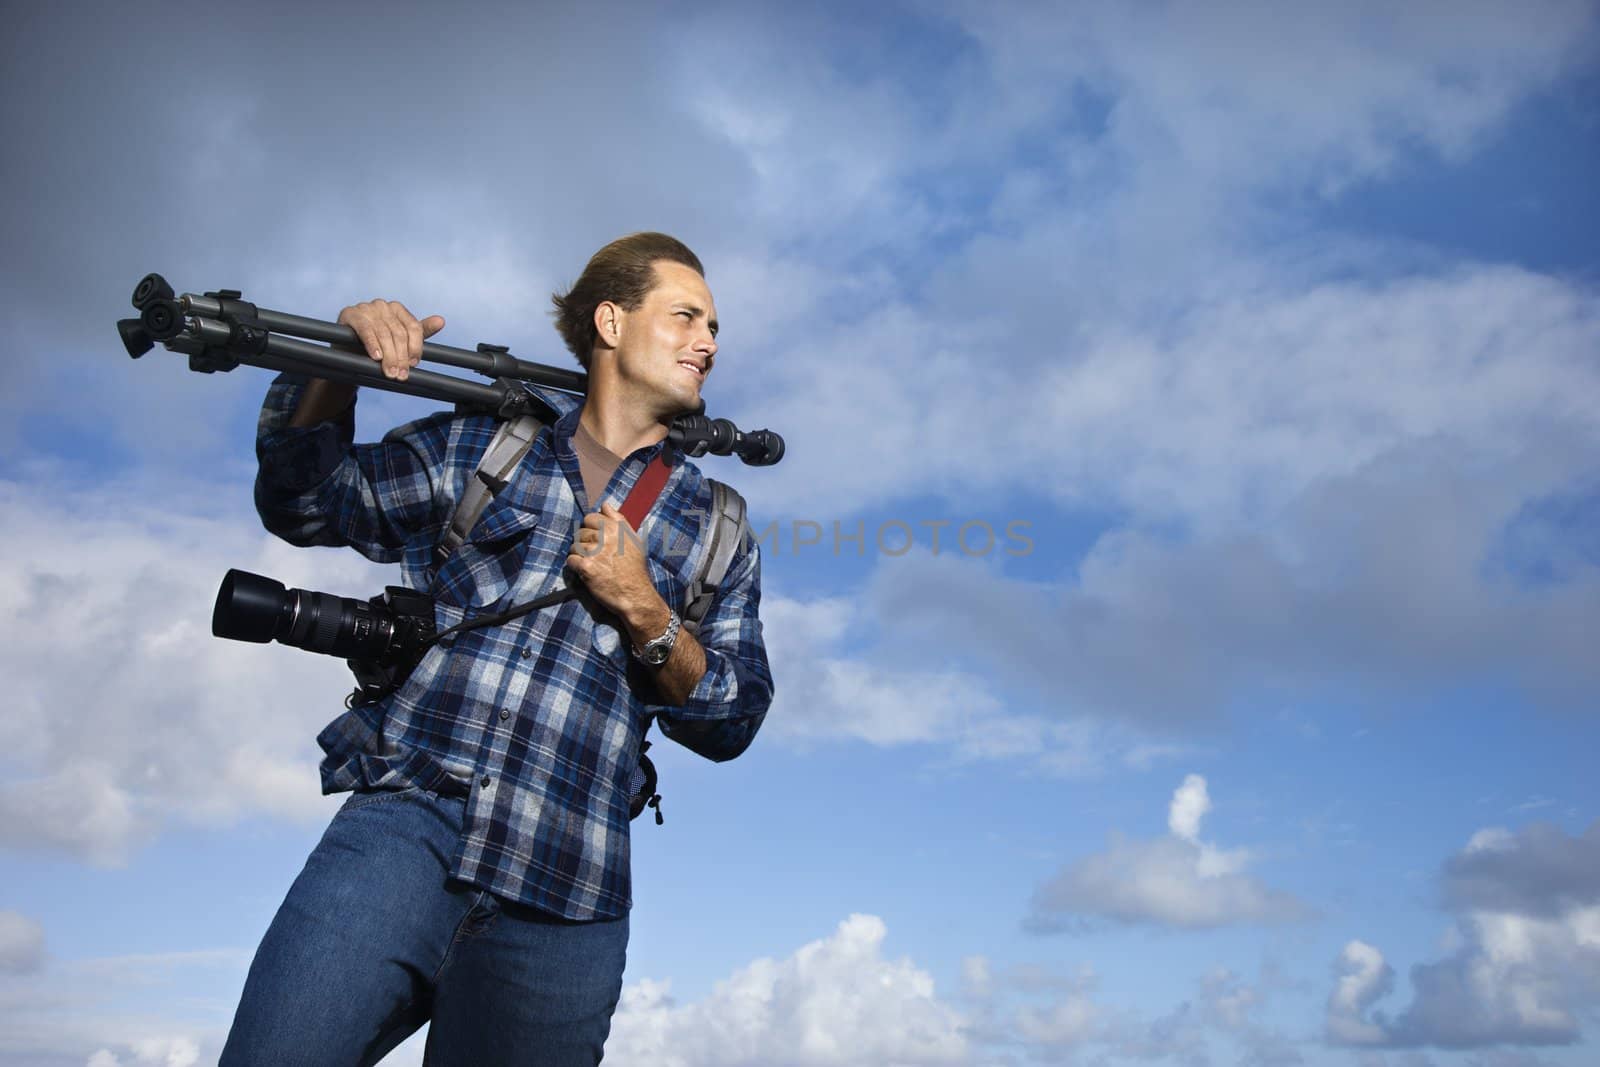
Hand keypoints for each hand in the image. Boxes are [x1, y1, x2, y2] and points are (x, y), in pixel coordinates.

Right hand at [336, 299, 444, 381]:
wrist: (348, 353)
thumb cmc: (378, 346)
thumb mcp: (400, 341)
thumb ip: (420, 333)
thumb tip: (441, 321)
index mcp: (398, 309)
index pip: (414, 327)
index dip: (415, 347)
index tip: (414, 364)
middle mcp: (383, 305)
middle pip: (399, 332)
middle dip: (401, 357)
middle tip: (401, 375)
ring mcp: (366, 307)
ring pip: (384, 333)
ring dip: (388, 356)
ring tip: (390, 373)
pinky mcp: (351, 313)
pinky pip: (366, 329)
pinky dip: (372, 344)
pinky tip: (376, 357)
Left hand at [567, 502, 661, 628]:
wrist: (636, 595)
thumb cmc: (635, 568)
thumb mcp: (634, 540)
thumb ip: (619, 520)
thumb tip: (605, 504)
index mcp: (616, 528)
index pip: (590, 517)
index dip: (591, 529)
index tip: (596, 541)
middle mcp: (605, 537)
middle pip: (580, 532)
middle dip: (584, 544)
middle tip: (595, 556)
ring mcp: (595, 552)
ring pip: (574, 546)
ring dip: (579, 556)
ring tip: (592, 565)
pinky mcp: (586, 567)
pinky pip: (571, 560)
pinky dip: (576, 567)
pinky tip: (587, 573)